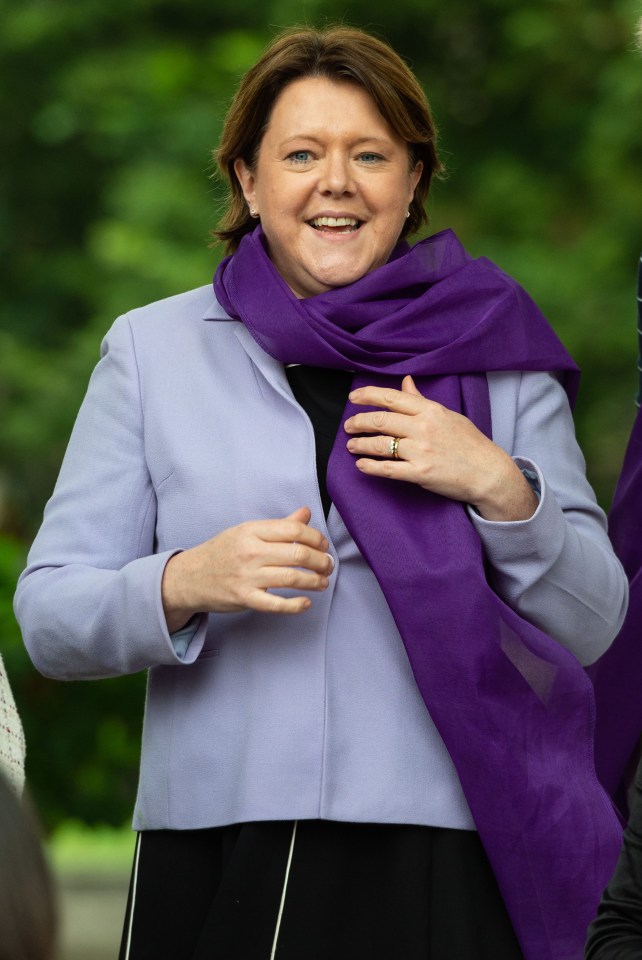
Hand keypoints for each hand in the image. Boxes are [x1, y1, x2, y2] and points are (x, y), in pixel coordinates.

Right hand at [161, 507, 333, 631]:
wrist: (190, 577)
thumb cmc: (222, 552)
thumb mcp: (248, 532)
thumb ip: (280, 525)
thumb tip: (306, 512)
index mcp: (252, 531)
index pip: (293, 529)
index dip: (315, 537)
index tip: (323, 545)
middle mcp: (250, 552)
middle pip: (297, 554)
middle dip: (321, 561)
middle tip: (328, 565)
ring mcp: (247, 576)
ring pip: (291, 578)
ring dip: (314, 581)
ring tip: (323, 582)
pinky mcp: (244, 598)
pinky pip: (275, 605)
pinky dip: (295, 605)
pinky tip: (306, 603)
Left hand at [344, 375, 537, 521]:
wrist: (488, 472)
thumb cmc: (469, 443)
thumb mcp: (447, 415)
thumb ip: (421, 400)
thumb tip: (405, 383)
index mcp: (430, 410)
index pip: (391, 398)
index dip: (367, 396)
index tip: (353, 399)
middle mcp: (423, 428)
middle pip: (380, 421)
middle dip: (358, 423)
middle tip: (348, 427)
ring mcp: (421, 451)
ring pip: (380, 444)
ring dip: (360, 445)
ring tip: (351, 446)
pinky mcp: (421, 473)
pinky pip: (388, 469)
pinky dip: (370, 467)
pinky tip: (361, 465)